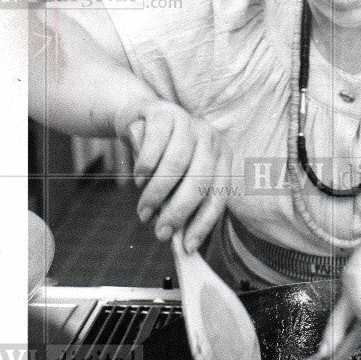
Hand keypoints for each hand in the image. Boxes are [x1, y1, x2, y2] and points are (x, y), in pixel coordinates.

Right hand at [114, 100, 231, 251]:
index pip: (218, 195)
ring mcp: (188, 122)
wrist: (140, 116)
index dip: (204, 223)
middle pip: (198, 181)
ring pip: (175, 166)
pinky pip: (154, 147)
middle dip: (178, 212)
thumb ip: (180, 201)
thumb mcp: (178, 178)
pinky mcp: (163, 113)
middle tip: (160, 233)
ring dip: (156, 195)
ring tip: (144, 211)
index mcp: (222, 157)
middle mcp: (210, 138)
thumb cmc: (163, 156)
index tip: (188, 246)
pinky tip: (138, 180)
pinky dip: (144, 169)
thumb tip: (176, 237)